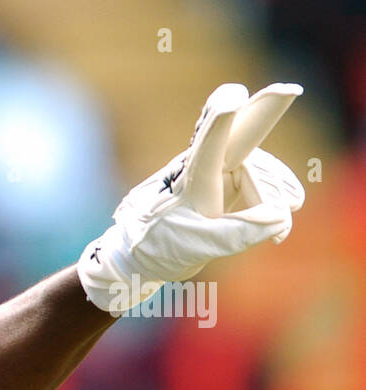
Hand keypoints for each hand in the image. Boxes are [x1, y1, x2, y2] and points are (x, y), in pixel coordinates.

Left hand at [78, 83, 305, 314]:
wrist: (147, 252)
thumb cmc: (163, 246)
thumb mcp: (197, 246)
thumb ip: (237, 234)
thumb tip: (280, 218)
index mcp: (189, 181)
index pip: (207, 148)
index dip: (221, 123)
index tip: (233, 96)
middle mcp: (204, 166)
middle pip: (240, 138)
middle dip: (262, 112)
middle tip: (287, 90)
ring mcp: (218, 168)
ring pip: (260, 169)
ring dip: (274, 194)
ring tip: (278, 234)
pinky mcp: (230, 177)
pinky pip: (263, 180)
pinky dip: (275, 199)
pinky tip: (282, 220)